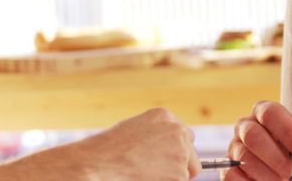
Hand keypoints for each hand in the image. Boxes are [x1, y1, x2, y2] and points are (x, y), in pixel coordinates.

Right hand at [80, 107, 200, 180]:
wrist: (100, 163)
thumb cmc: (108, 149)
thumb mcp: (133, 130)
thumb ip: (154, 135)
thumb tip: (163, 151)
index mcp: (164, 116)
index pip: (183, 135)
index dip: (174, 151)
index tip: (163, 159)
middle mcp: (177, 131)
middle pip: (191, 153)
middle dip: (180, 165)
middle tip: (159, 173)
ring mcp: (181, 152)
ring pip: (186, 172)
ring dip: (171, 178)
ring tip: (145, 175)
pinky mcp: (180, 174)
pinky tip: (147, 180)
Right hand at [223, 101, 291, 180]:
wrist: (285, 177)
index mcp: (265, 114)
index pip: (270, 113)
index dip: (287, 131)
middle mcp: (246, 126)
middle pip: (253, 135)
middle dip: (276, 158)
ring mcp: (234, 147)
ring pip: (244, 158)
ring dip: (268, 175)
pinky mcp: (228, 168)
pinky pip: (232, 175)